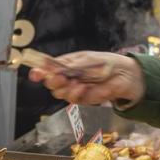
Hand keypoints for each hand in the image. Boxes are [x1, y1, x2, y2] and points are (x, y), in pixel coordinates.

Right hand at [27, 51, 145, 106]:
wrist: (124, 74)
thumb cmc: (105, 63)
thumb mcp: (84, 60)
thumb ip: (66, 65)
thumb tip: (48, 66)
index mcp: (65, 64)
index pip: (47, 68)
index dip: (39, 72)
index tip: (35, 73)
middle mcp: (67, 77)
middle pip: (51, 83)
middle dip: (52, 81)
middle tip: (58, 76)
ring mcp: (74, 89)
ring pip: (60, 93)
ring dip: (64, 88)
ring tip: (74, 82)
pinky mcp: (83, 99)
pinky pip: (73, 98)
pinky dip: (76, 93)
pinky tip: (82, 87)